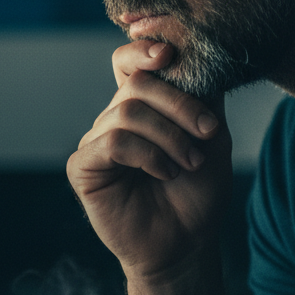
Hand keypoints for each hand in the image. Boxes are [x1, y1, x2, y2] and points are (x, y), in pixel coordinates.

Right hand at [66, 39, 231, 284]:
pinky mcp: (82, 166)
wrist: (187, 244)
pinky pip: (112, 142)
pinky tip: (164, 173)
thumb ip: (201, 93)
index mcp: (140, 106)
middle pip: (137, 84)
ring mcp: (95, 141)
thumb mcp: (211, 135)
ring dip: (169, 136)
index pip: (128, 61)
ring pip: (127, 112)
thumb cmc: (198, 192)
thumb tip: (194, 51)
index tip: (169, 55)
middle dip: (179, 104)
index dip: (142, 50)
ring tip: (188, 163)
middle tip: (207, 133)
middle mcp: (113, 118)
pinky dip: (146, 154)